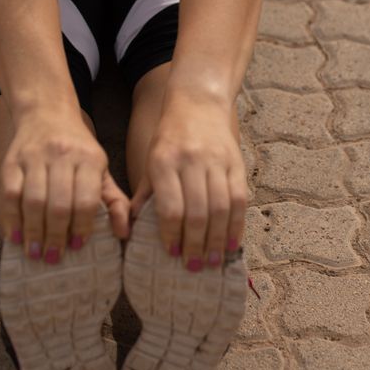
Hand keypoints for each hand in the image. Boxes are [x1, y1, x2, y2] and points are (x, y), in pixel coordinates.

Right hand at [0, 108, 129, 260]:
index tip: (77, 247)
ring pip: (33, 200)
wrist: (47, 113)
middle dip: (56, 235)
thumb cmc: (78, 149)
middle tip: (53, 258)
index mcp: (89, 159)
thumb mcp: (101, 169)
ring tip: (34, 252)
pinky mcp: (12, 160)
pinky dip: (12, 217)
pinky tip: (15, 236)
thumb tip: (125, 234)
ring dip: (33, 231)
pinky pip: (10, 193)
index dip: (82, 226)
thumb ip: (115, 201)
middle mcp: (62, 155)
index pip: (86, 199)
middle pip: (59, 203)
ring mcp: (35, 157)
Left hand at [130, 99, 247, 269]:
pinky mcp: (236, 162)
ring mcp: (216, 161)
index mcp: (164, 161)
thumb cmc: (169, 137)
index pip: (170, 205)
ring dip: (217, 240)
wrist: (198, 102)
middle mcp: (191, 161)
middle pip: (197, 211)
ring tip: (211, 262)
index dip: (171, 233)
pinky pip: (239, 199)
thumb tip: (130, 229)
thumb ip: (145, 193)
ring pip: (220, 208)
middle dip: (195, 244)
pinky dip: (236, 225)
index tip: (172, 253)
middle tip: (192, 267)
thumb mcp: (150, 159)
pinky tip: (231, 243)